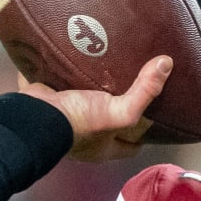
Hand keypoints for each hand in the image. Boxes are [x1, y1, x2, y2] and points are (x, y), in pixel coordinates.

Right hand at [17, 54, 173, 162]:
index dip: (144, 133)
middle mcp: (85, 136)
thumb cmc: (80, 123)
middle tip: (132, 82)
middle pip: (108, 121)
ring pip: (83, 101)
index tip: (155, 115)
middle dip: (118, 106)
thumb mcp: (119, 112)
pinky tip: (75, 54)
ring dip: (91, 86)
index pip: (131, 145)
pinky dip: (63, 71)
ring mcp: (64, 118)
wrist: (33, 115)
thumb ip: (144, 92)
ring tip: (107, 64)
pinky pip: (57, 82)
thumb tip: (167, 65)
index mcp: (104, 146)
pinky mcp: (47, 99)